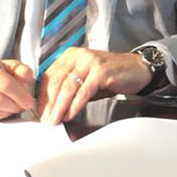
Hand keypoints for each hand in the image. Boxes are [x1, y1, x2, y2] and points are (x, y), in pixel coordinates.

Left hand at [37, 47, 152, 124]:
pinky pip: (84, 90)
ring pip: (68, 86)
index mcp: (70, 56)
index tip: (38, 113)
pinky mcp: (101, 71)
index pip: (49, 76)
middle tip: (44, 121)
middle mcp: (78, 55)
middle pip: (56, 81)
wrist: (137, 69)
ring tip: (54, 120)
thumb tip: (51, 108)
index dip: (42, 96)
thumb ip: (70, 89)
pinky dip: (75, 104)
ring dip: (59, 106)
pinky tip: (70, 115)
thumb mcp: (86, 80)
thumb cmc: (111, 76)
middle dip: (49, 104)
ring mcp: (90, 61)